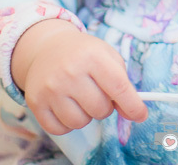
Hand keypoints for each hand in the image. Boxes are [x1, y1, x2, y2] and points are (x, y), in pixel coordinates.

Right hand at [11, 19, 148, 134]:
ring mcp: (51, 88)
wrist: (47, 47)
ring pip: (81, 122)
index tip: (141, 115)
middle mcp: (70, 71)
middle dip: (104, 106)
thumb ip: (123, 84)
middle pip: (101, 109)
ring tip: (80, 98)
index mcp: (92, 56)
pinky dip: (67, 123)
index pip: (119, 87)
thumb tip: (133, 114)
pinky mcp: (36, 102)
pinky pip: (60, 129)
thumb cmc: (84, 54)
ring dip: (85, 115)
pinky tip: (65, 105)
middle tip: (96, 92)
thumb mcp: (107, 57)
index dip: (133, 105)